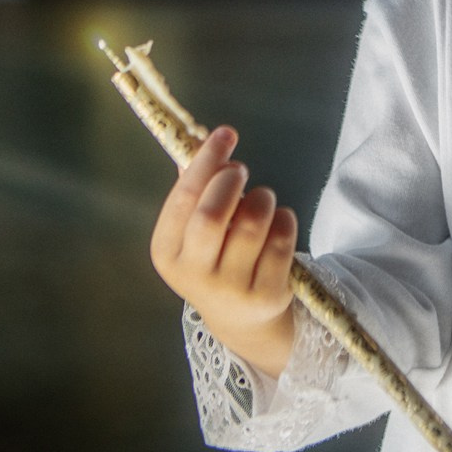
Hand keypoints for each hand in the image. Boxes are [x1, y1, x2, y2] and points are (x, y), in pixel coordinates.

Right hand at [151, 126, 299, 377]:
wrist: (241, 318)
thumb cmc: (215, 256)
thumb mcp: (193, 232)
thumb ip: (196, 190)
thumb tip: (206, 141)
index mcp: (167, 253)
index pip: (184, 199)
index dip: (206, 161)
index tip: (225, 133)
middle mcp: (194, 275)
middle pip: (212, 215)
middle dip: (231, 181)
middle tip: (241, 170)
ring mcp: (231, 289)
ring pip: (253, 222)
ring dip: (262, 198)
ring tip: (261, 200)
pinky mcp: (267, 295)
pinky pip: (282, 239)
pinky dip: (285, 219)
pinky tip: (278, 222)